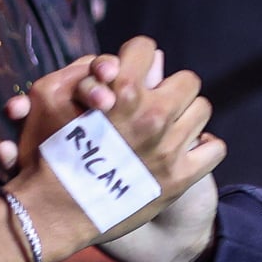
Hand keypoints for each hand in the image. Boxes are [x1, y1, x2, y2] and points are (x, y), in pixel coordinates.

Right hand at [7, 39, 225, 258]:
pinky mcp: (180, 178)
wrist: (54, 212)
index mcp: (122, 91)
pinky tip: (184, 151)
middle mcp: (152, 116)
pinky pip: (215, 148)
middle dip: (169, 89)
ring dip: (186, 117)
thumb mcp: (50, 97)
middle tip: (153, 105)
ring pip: (202, 110)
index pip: (146, 48)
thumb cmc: (46, 151)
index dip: (136, 58)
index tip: (131, 74)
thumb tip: (119, 61)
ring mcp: (169, 148)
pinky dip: (203, 148)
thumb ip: (88, 71)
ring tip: (167, 129)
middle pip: (187, 80)